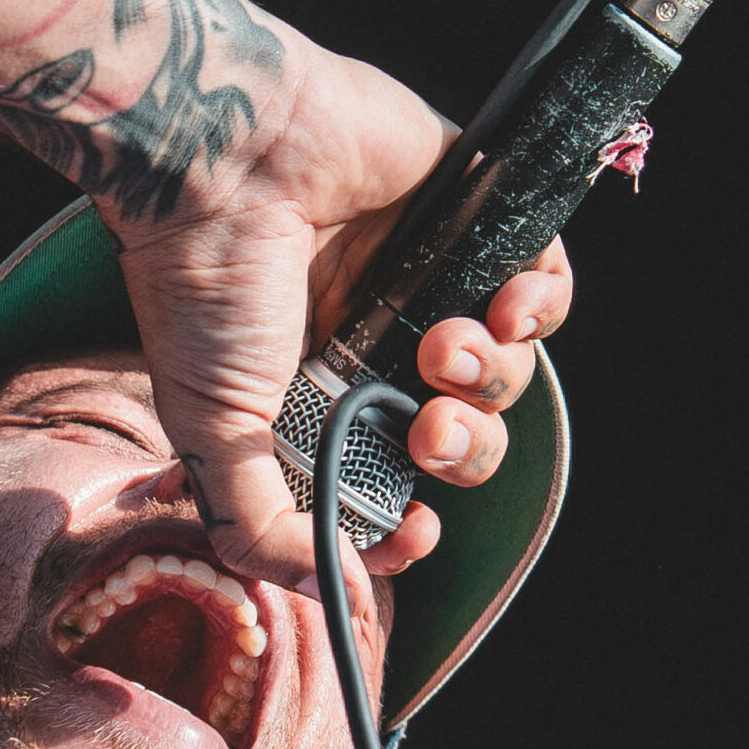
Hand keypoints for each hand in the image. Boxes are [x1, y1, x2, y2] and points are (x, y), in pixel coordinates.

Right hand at [105, 36, 576, 588]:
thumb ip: (262, 525)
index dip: (417, 515)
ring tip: (445, 350)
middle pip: (467, 434)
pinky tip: (509, 309)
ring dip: (493, 379)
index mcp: (317, 398)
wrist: (220, 161)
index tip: (416, 527)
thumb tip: (325, 588)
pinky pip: (545, 283)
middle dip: (464, 450)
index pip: (396, 481)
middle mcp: (374, 343)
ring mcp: (424, 280)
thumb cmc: (202, 289)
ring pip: (509, 369)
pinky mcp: (470, 217)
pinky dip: (544, 308)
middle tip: (430, 426)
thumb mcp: (213, 436)